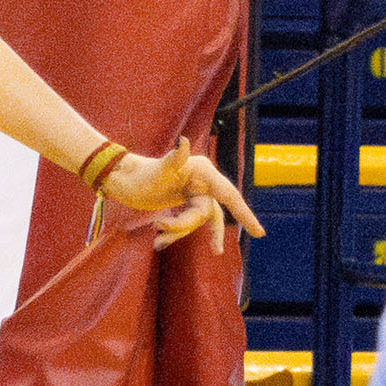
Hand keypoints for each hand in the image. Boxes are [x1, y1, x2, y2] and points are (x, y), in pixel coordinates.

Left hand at [98, 138, 263, 253]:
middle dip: (185, 225)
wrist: (125, 181)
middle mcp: (203, 182)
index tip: (259, 233)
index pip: (229, 196)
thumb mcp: (160, 170)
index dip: (245, 214)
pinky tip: (158, 243)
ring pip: (197, 222)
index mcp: (204, 172)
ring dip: (176, 231)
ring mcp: (195, 193)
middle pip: (208, 214)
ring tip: (156, 238)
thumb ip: (175, 158)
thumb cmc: (143, 174)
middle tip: (169, 231)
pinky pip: (188, 225)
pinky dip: (174, 234)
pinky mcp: (186, 203)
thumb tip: (183, 142)